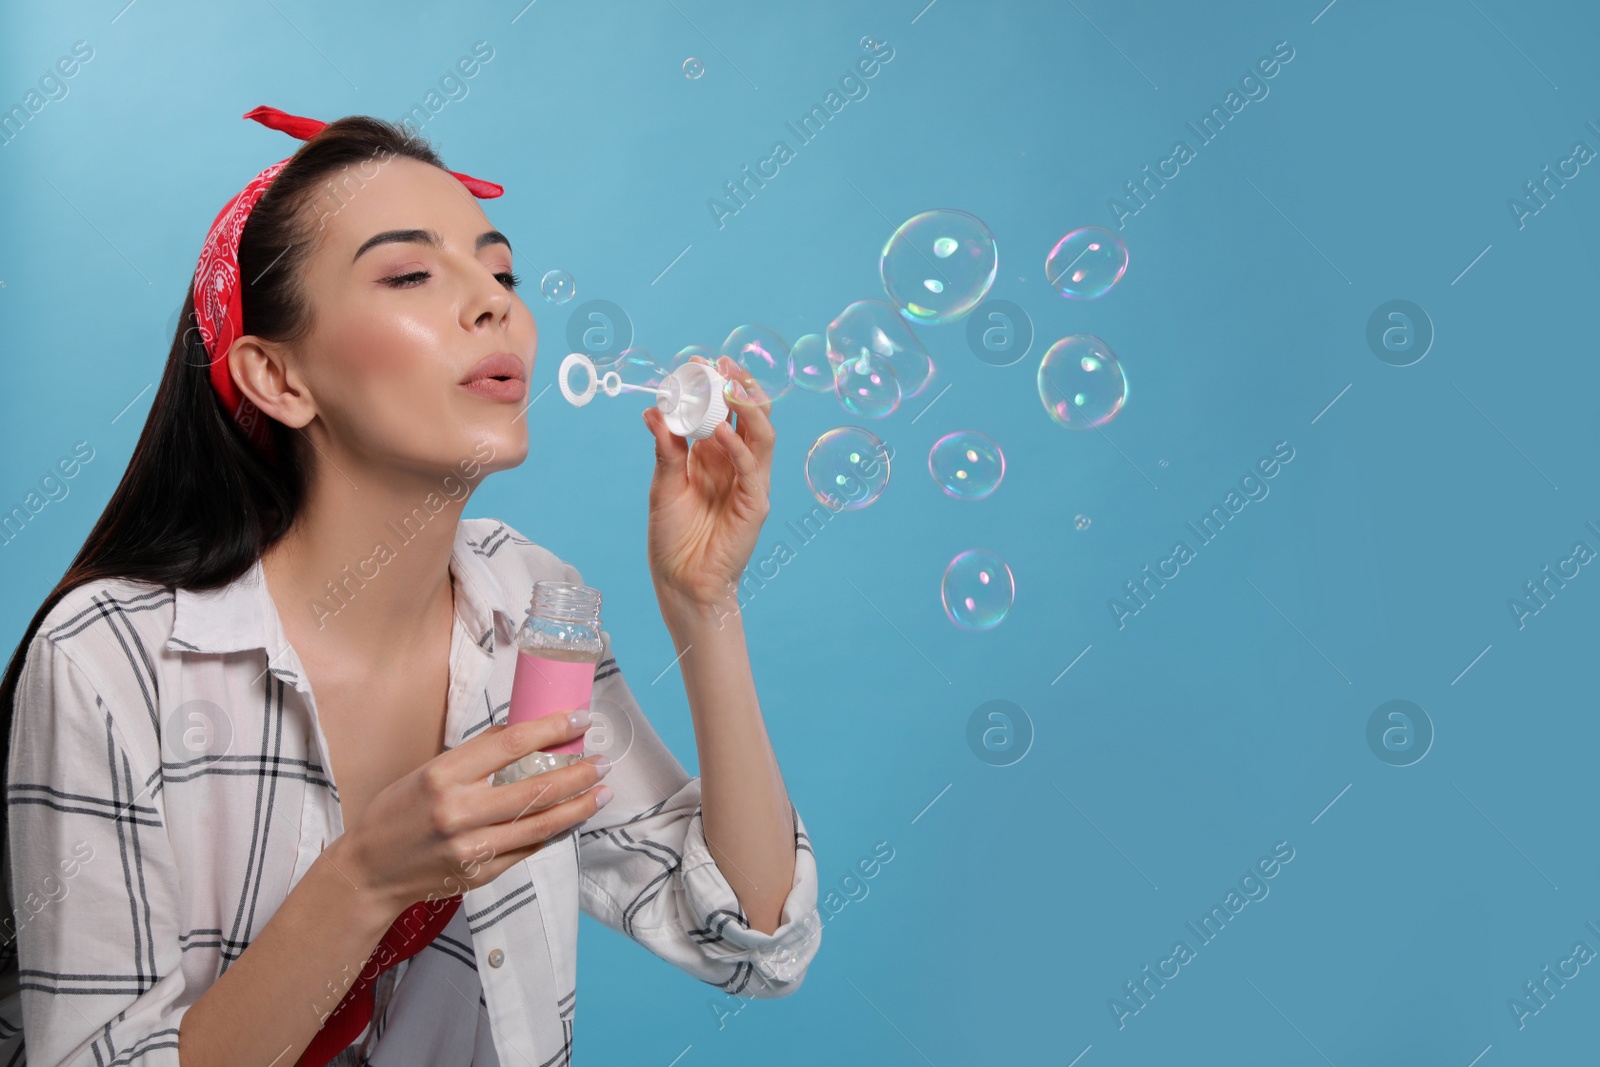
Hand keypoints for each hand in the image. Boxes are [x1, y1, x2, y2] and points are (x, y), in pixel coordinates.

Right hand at [331, 712, 611, 915]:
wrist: (369, 871)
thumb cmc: (398, 813)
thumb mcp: (427, 772)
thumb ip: (476, 756)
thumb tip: (526, 730)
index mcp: (443, 775)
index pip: (511, 744)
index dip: (552, 728)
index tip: (580, 718)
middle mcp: (458, 811)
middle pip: (536, 787)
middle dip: (578, 773)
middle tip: (602, 761)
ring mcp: (472, 847)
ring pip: (541, 823)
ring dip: (578, 806)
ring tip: (602, 791)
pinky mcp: (481, 873)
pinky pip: (528, 847)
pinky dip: (555, 831)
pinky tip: (572, 818)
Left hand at [640, 354, 774, 611]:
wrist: (682, 581)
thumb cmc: (673, 537)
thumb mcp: (664, 486)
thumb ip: (665, 450)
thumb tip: (652, 412)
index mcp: (713, 455)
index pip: (724, 410)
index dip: (717, 386)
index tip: (700, 362)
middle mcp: (735, 464)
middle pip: (751, 415)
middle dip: (740, 385)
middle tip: (722, 363)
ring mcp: (749, 482)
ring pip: (762, 434)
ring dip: (749, 407)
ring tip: (730, 386)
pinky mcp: (755, 504)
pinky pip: (752, 468)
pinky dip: (738, 446)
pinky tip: (719, 430)